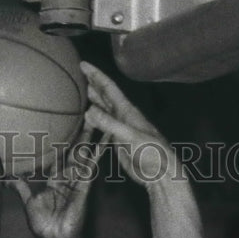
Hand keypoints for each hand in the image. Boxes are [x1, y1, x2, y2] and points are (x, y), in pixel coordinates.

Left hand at [8, 129, 102, 237]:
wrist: (54, 237)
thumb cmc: (43, 224)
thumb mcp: (29, 202)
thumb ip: (21, 188)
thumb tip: (8, 179)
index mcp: (55, 181)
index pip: (59, 157)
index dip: (62, 143)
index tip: (65, 126)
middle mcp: (67, 179)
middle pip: (75, 152)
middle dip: (80, 135)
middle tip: (86, 115)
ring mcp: (77, 181)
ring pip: (84, 156)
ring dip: (91, 138)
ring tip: (98, 120)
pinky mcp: (84, 186)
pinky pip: (92, 168)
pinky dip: (98, 154)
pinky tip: (105, 141)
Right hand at [81, 61, 179, 187]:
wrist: (159, 173)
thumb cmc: (151, 152)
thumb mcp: (130, 136)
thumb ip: (110, 124)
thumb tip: (89, 111)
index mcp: (127, 110)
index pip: (109, 88)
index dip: (96, 75)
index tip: (82, 64)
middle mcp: (123, 116)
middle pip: (106, 95)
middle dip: (93, 83)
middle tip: (78, 72)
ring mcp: (120, 129)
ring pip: (104, 109)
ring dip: (94, 99)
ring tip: (82, 90)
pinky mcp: (118, 142)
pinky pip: (103, 126)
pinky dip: (95, 120)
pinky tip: (89, 117)